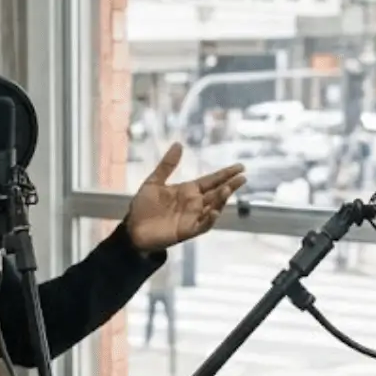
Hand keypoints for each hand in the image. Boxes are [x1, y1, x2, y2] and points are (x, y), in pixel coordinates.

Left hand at [125, 142, 246, 252]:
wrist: (133, 228)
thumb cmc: (143, 206)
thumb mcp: (154, 182)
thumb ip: (167, 165)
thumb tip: (179, 144)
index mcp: (188, 191)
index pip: (211, 180)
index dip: (225, 174)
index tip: (240, 166)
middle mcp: (194, 203)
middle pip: (217, 193)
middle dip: (230, 185)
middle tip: (242, 177)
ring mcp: (192, 217)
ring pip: (213, 208)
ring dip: (222, 200)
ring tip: (228, 189)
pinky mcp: (187, 231)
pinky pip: (202, 225)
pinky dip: (209, 219)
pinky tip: (213, 211)